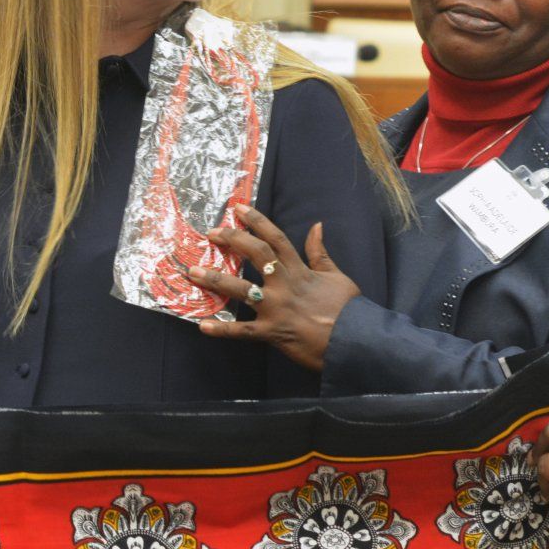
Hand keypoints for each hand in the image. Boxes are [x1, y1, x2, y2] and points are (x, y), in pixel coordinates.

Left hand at [189, 205, 359, 371]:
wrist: (355, 339)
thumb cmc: (348, 309)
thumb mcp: (335, 275)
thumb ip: (320, 252)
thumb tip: (316, 226)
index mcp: (300, 270)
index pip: (275, 238)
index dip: (256, 221)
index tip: (238, 209)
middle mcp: (284, 284)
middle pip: (255, 254)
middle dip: (232, 240)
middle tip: (211, 233)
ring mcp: (276, 308)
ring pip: (240, 289)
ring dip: (215, 280)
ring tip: (193, 272)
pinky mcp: (272, 332)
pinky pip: (242, 331)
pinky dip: (222, 329)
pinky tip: (203, 326)